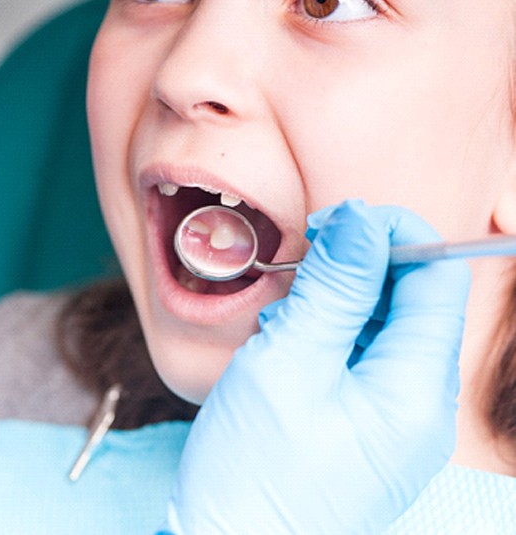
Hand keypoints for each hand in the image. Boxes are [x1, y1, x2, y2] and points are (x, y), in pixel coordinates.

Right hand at [161, 200, 470, 533]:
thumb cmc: (251, 469)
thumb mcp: (288, 362)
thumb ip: (335, 287)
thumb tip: (363, 220)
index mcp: (415, 391)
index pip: (437, 279)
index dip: (395, 235)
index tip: (339, 221)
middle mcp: (417, 404)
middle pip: (411, 299)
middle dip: (360, 267)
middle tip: (303, 265)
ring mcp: (391, 414)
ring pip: (380, 322)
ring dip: (335, 299)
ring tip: (285, 319)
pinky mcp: (363, 419)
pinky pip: (358, 352)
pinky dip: (325, 331)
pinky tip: (288, 343)